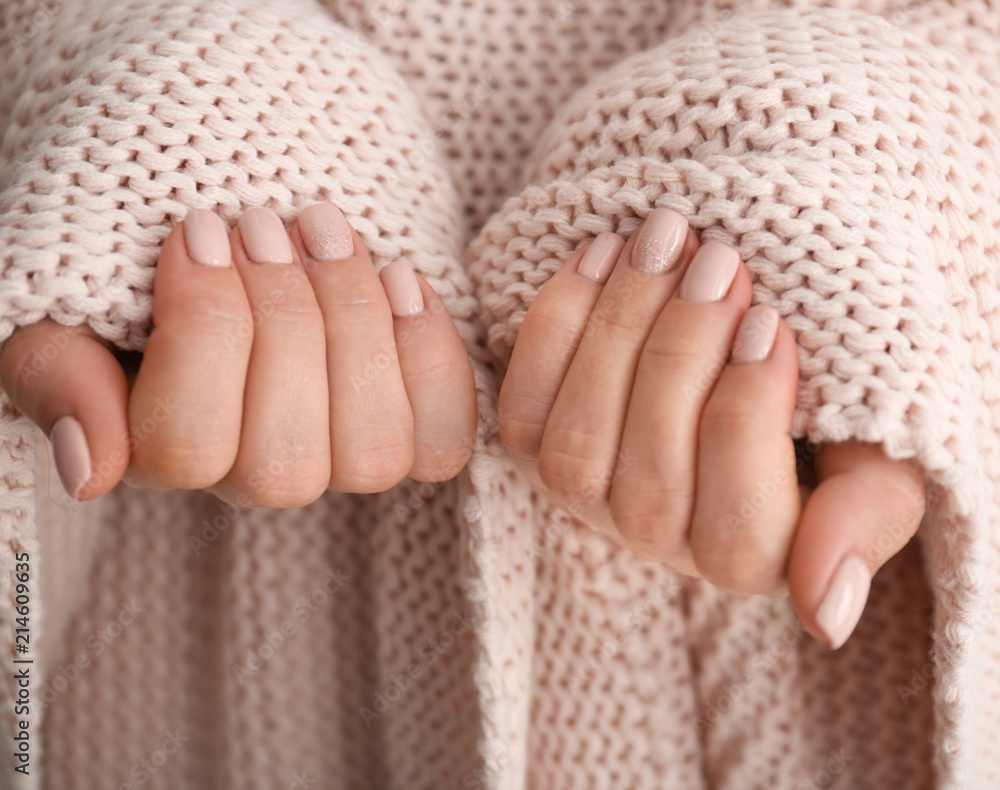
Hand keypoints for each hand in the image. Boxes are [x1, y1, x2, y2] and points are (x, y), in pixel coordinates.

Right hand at [0, 204, 476, 507]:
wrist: (236, 235)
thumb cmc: (142, 275)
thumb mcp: (70, 311)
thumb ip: (61, 379)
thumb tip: (90, 472)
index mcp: (164, 455)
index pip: (187, 448)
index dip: (203, 330)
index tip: (196, 229)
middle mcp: (258, 476)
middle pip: (286, 463)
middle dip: (284, 322)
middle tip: (265, 223)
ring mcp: (340, 461)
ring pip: (373, 455)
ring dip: (356, 326)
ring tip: (327, 233)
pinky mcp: (413, 434)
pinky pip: (444, 437)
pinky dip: (430, 354)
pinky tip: (401, 278)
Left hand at [498, 208, 924, 647]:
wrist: (748, 348)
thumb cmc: (825, 410)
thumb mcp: (876, 457)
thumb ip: (865, 519)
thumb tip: (828, 617)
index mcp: (749, 559)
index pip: (738, 526)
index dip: (749, 419)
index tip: (772, 323)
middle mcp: (656, 541)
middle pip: (650, 476)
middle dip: (681, 355)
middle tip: (717, 259)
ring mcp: (586, 498)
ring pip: (578, 442)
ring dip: (616, 331)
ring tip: (662, 241)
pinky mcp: (534, 449)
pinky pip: (524, 402)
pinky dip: (556, 323)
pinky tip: (602, 254)